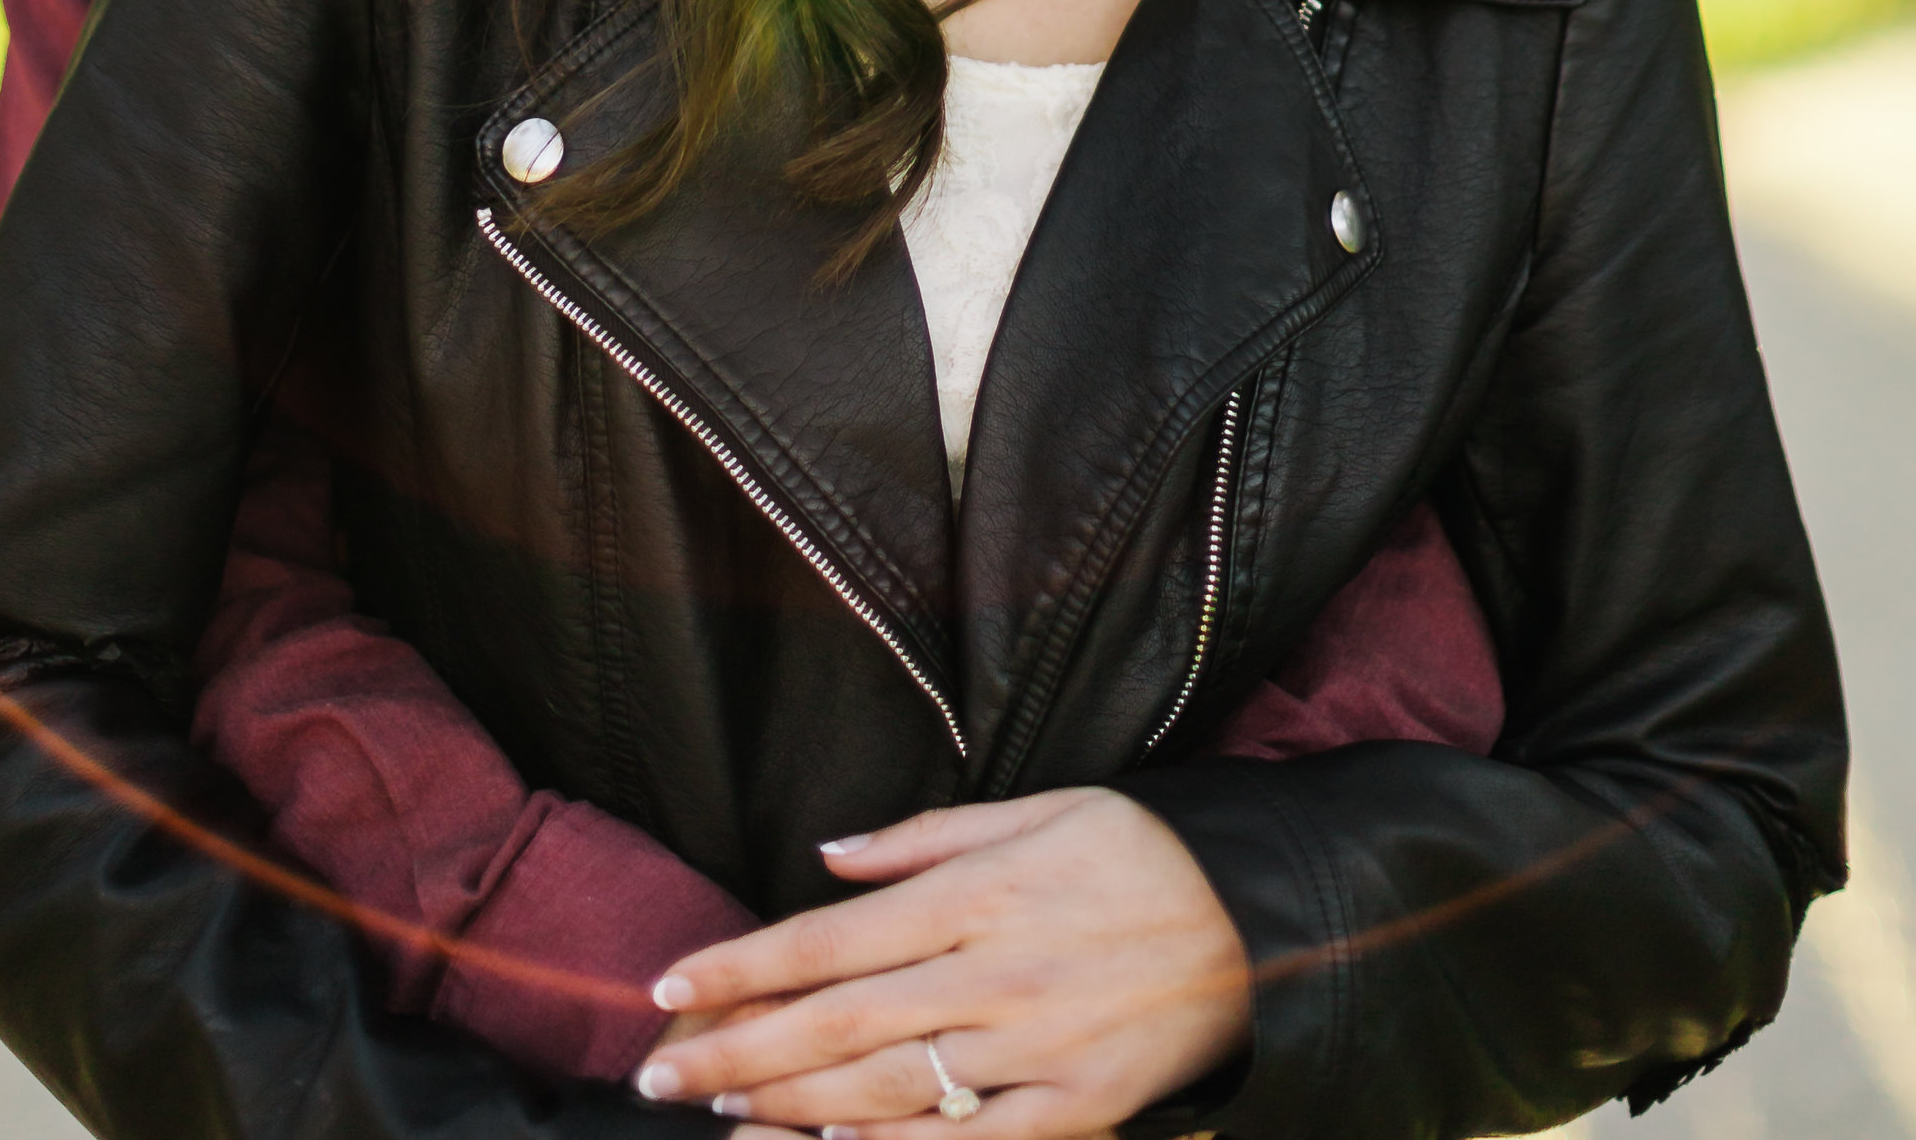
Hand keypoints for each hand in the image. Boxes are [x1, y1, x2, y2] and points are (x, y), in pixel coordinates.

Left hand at [631, 787, 1251, 1135]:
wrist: (1257, 923)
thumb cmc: (1140, 853)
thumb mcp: (1043, 807)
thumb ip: (929, 836)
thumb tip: (831, 854)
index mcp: (977, 893)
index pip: (828, 938)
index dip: (740, 966)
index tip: (666, 989)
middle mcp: (991, 975)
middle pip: (836, 1023)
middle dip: (735, 1049)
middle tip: (657, 1073)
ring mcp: (1030, 1051)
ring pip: (884, 1092)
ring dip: (787, 1107)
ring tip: (718, 1111)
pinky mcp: (1071, 1112)